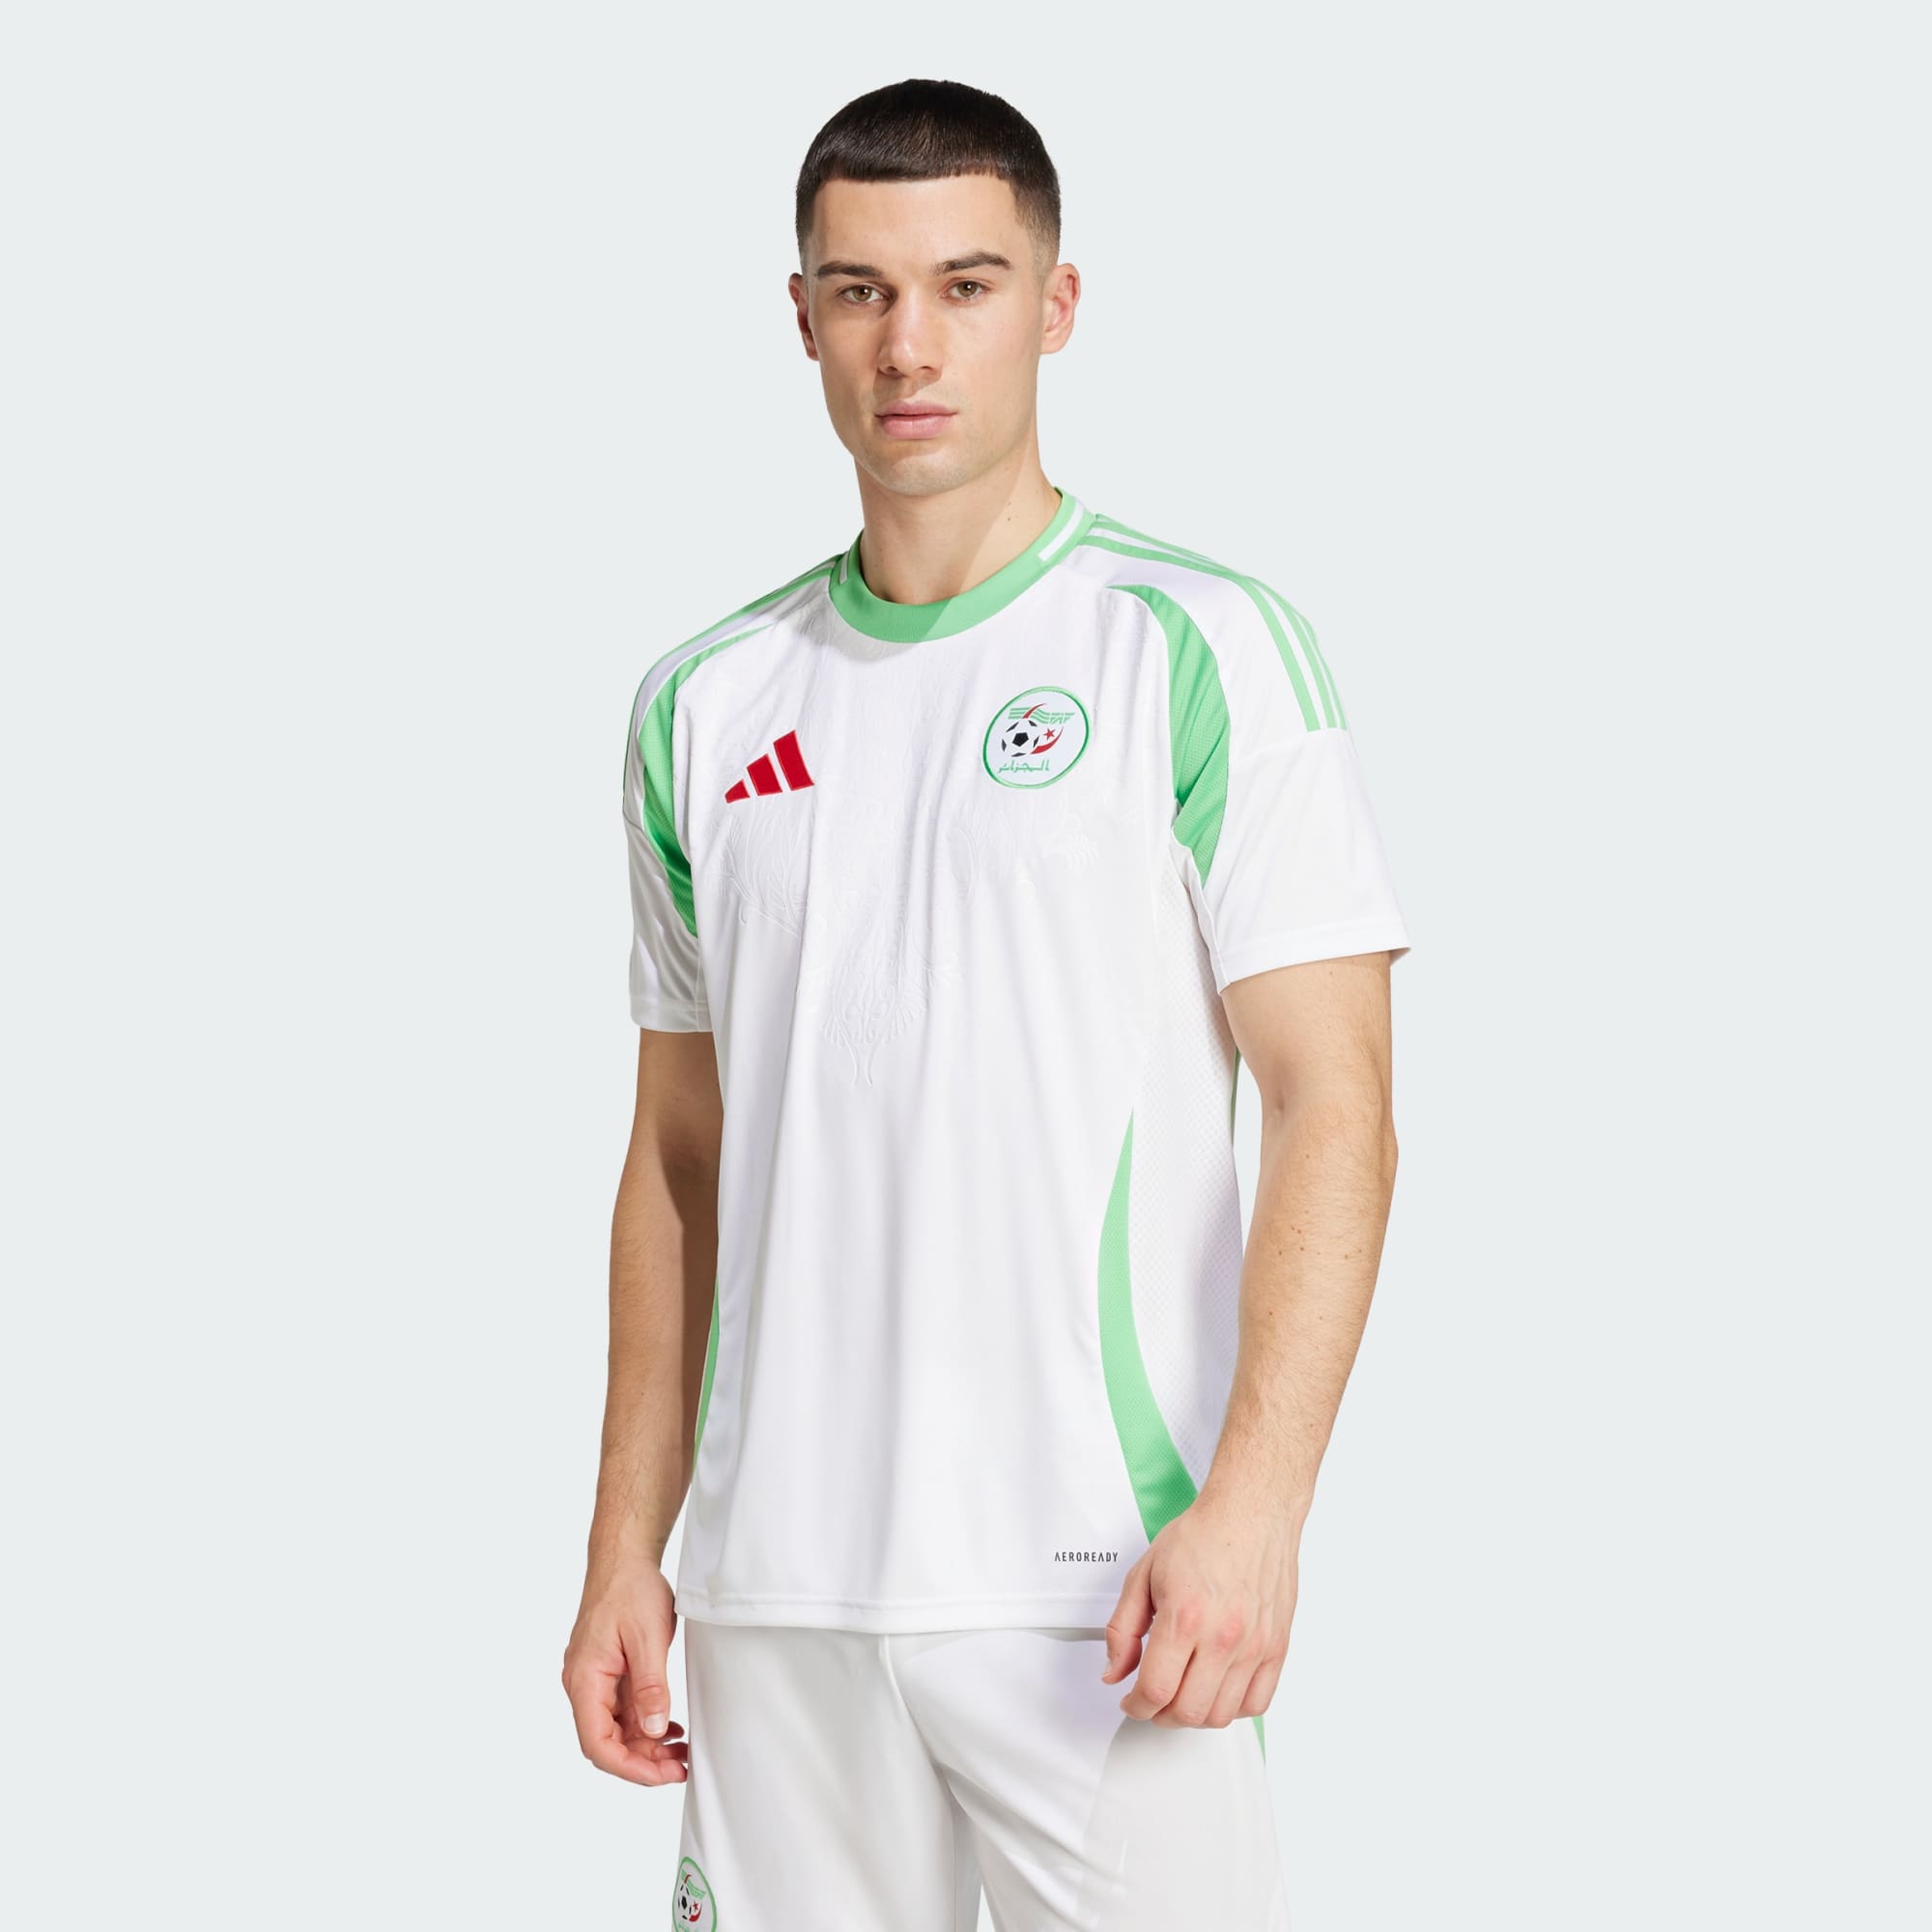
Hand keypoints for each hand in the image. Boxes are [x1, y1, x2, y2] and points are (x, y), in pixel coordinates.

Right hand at [562, 1557, 688, 1784]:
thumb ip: (650, 1687)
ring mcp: (594, 1680)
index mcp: (585, 1680)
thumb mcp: (647, 1639)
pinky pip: (622, 1711)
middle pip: (607, 1742)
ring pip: (616, 1729)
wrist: (623, 1558)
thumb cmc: (630, 1589)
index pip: (597, 1744)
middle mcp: (583, 1685)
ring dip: (646, 1745)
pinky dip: (645, 1723)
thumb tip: (653, 1731)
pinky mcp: (607, 1674)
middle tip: (681, 1767)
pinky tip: (670, 1727)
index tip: (662, 1775)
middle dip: (643, 1761)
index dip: (629, 1767)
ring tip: (681, 1751)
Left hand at [1100, 1485, 1298, 1727]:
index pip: (1156, 1691)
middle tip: (1152, 1701)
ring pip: (1220, 1715)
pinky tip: (1216, 1690)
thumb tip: (1115, 1672)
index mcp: (1185, 1618)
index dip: (1136, 1706)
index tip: (1132, 1702)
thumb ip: (1121, 1629)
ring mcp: (1254, 1646)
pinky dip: (1232, 1709)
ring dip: (1194, 1716)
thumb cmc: (1202, 1537)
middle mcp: (1223, 1638)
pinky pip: (1257, 1703)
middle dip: (1160, 1715)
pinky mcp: (1277, 1647)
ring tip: (1182, 1695)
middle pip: (1187, 1712)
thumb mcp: (1143, 1575)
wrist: (1251, 1514)